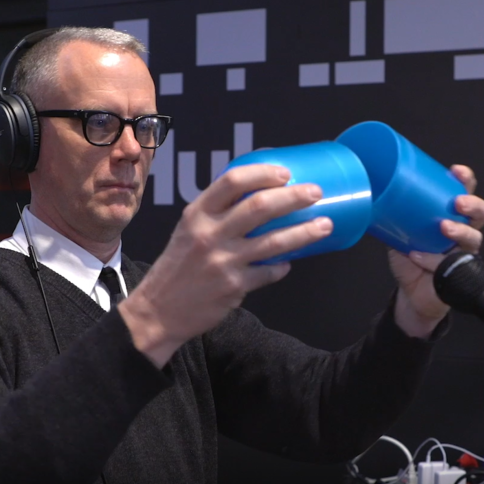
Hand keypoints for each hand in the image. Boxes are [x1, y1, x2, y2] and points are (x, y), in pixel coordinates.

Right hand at [119, 164, 333, 366]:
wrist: (159, 310)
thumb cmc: (178, 266)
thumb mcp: (189, 230)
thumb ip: (217, 213)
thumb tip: (259, 193)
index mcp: (197, 214)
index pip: (232, 181)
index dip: (263, 173)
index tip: (286, 172)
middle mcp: (209, 234)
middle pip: (259, 207)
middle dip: (294, 197)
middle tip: (316, 192)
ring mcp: (222, 262)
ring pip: (273, 242)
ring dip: (304, 232)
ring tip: (325, 224)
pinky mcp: (234, 287)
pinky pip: (269, 272)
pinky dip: (283, 266)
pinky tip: (290, 262)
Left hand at [390, 165, 483, 337]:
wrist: (412, 292)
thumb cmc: (410, 257)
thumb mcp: (398, 232)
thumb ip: (390, 217)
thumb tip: (367, 198)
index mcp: (450, 215)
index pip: (464, 192)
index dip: (465, 180)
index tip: (457, 171)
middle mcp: (462, 232)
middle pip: (480, 213)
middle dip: (472, 204)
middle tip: (457, 202)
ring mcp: (463, 253)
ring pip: (473, 238)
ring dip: (460, 231)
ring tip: (443, 228)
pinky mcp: (459, 274)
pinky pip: (451, 265)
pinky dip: (433, 261)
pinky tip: (417, 257)